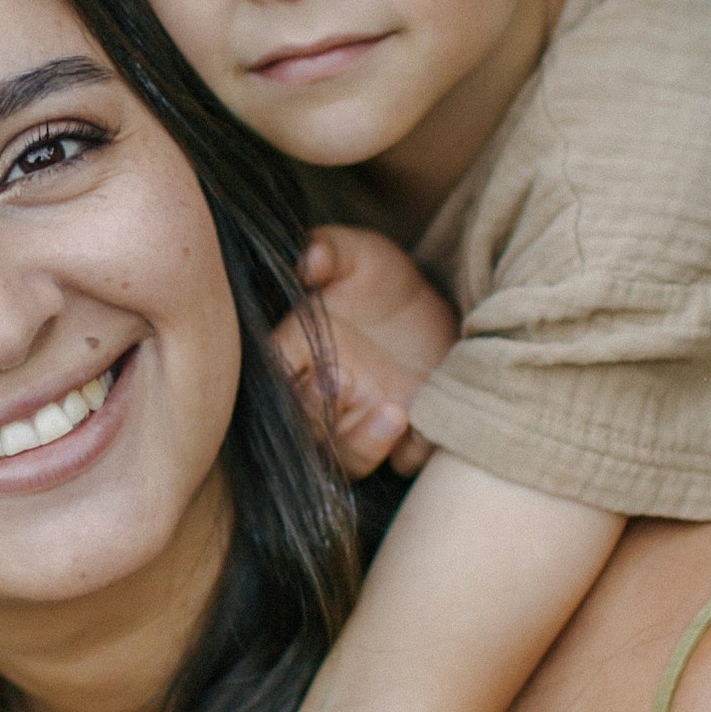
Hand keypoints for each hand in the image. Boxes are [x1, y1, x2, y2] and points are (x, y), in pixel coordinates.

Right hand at [273, 227, 457, 479]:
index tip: (314, 362)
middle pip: (302, 426)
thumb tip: (306, 261)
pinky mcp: (407, 436)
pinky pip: (402, 460)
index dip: (282, 380)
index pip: (274, 377)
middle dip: (315, 411)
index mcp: (301, 351)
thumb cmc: (380, 280)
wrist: (437, 305)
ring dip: (363, 444)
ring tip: (394, 413)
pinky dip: (411, 452)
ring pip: (346, 458)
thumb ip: (330, 250)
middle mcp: (326, 394)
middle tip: (337, 379)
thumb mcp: (358, 254)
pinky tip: (424, 426)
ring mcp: (364, 420)